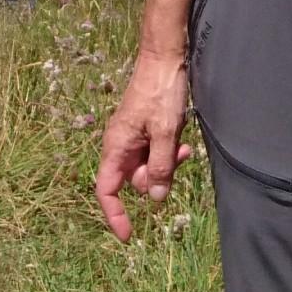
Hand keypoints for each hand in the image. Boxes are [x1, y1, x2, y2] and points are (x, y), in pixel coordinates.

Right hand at [95, 52, 192, 241]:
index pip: (106, 190)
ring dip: (167, 162)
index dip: (115, 215)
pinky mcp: (146, 128)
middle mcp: (120, 144)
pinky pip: (156, 150)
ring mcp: (133, 136)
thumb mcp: (166, 132)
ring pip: (148, 165)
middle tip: (180, 156)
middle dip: (156, 176)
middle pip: (133, 179)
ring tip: (184, 144)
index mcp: (115, 147)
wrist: (165, 57)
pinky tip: (182, 137)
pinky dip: (169, 150)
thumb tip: (154, 198)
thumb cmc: (161, 91)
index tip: (129, 234)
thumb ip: (160, 166)